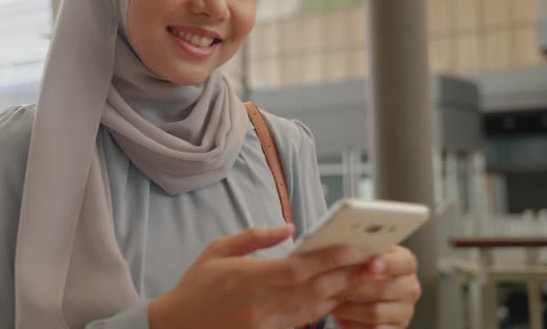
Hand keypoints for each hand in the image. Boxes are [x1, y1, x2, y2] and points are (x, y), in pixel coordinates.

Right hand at [149, 224, 365, 328]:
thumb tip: (288, 227)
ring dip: (339, 296)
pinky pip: (301, 323)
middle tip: (369, 265)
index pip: (295, 269)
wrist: (177, 326)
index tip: (349, 249)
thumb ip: (253, 237)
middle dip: (344, 278)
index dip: (325, 260)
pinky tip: (336, 298)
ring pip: (312, 311)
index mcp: (246, 279)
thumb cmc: (197, 284)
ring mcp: (263, 325)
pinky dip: (321, 310)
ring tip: (361, 280)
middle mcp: (258, 305)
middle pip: (311, 292)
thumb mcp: (217, 250)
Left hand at [331, 246, 420, 328]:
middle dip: (355, 287)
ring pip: (376, 312)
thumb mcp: (362, 256)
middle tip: (332, 283)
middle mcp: (409, 287)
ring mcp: (404, 311)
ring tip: (330, 301)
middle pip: (385, 289)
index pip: (404, 262)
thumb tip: (345, 247)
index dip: (388, 263)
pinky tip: (340, 317)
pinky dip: (353, 324)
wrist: (360, 294)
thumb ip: (360, 251)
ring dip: (349, 308)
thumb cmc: (359, 268)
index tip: (370, 264)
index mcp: (406, 264)